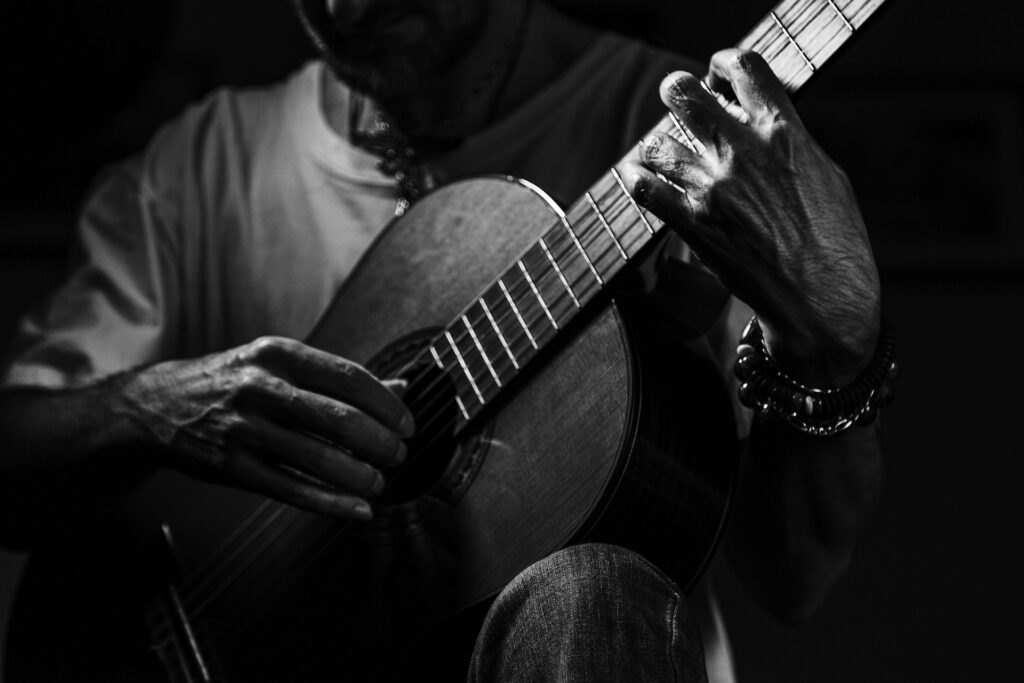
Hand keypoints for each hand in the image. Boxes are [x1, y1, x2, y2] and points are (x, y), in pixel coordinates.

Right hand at [119, 336, 413, 520]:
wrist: (158, 405)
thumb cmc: (234, 383)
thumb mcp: (280, 364)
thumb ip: (338, 379)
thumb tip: (401, 388)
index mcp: (279, 354)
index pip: (350, 377)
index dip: (387, 405)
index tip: (407, 424)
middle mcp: (262, 387)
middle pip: (340, 418)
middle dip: (381, 443)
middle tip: (399, 455)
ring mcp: (244, 428)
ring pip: (318, 458)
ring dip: (360, 476)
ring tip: (380, 483)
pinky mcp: (231, 466)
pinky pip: (291, 489)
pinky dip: (331, 503)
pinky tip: (357, 510)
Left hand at [625, 49, 880, 385]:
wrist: (825, 297)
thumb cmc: (836, 241)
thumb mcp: (827, 175)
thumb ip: (791, 142)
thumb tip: (767, 126)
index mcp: (783, 131)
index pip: (744, 67)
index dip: (723, 63)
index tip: (716, 73)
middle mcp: (744, 151)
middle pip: (685, 94)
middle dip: (676, 93)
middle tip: (677, 103)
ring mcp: (714, 187)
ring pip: (658, 144)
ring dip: (657, 148)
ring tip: (661, 156)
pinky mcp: (694, 224)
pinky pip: (645, 190)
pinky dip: (637, 181)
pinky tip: (639, 180)